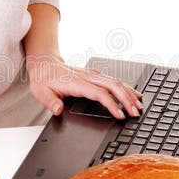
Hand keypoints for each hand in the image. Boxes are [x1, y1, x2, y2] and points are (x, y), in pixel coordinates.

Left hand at [26, 55, 141, 118]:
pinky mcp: (95, 74)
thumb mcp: (40, 92)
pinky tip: (134, 94)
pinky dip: (126, 88)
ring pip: (116, 82)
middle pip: (113, 86)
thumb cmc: (44, 79)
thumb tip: (58, 109)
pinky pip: (114, 80)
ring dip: (129, 94)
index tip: (120, 114)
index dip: (111, 104)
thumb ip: (50, 102)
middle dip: (127, 99)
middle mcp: (87, 77)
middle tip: (135, 112)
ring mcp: (93, 74)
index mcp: (76, 83)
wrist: (44, 64)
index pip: (99, 93)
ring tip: (138, 106)